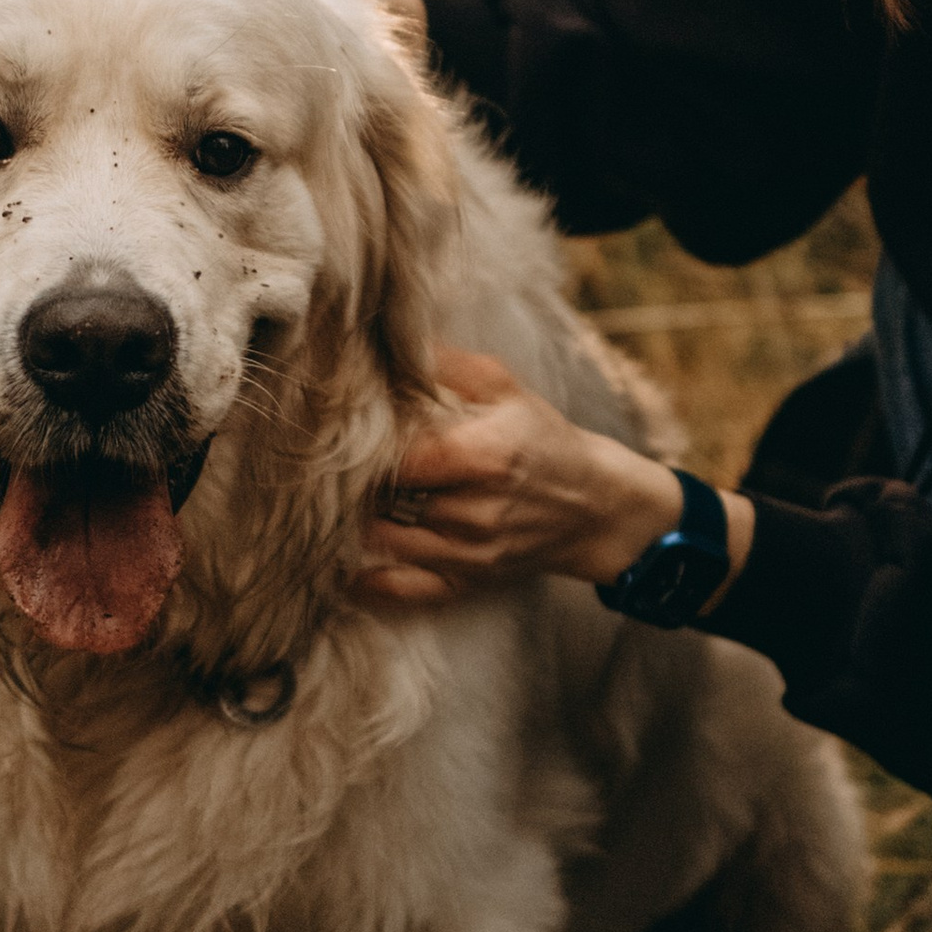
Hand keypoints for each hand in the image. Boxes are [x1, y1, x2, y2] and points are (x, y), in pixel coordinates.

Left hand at [360, 344, 750, 608]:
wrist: (596, 505)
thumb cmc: (545, 440)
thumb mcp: (507, 389)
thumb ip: (449, 365)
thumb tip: (395, 341)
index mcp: (483, 455)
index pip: (400, 457)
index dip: (366, 447)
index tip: (346, 433)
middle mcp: (475, 509)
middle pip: (388, 499)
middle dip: (359, 483)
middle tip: (334, 467)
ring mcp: (471, 551)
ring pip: (388, 541)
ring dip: (360, 523)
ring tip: (340, 502)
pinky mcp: (470, 580)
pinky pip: (410, 590)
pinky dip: (376, 583)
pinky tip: (348, 571)